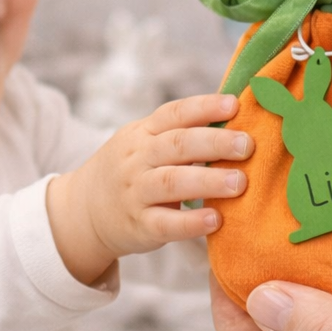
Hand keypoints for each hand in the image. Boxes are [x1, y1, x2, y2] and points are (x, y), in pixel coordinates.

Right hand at [48, 93, 251, 282]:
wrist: (83, 210)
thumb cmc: (132, 171)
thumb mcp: (145, 142)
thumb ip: (181, 132)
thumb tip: (238, 118)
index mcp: (143, 133)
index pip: (174, 114)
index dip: (204, 107)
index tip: (234, 105)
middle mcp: (137, 158)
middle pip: (176, 144)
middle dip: (214, 142)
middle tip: (248, 145)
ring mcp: (135, 192)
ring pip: (171, 182)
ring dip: (208, 181)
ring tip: (240, 182)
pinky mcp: (138, 225)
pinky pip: (165, 223)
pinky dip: (191, 222)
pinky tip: (216, 220)